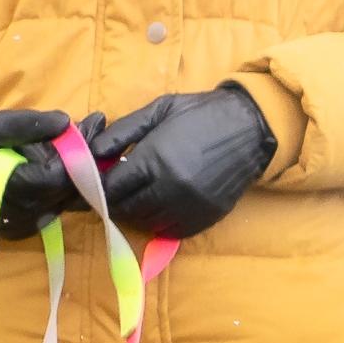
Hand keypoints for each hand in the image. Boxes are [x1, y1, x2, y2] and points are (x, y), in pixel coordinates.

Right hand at [0, 109, 77, 237]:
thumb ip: (28, 125)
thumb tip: (66, 122)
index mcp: (11, 190)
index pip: (60, 179)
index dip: (78, 157)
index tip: (89, 130)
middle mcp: (21, 214)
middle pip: (69, 191)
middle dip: (83, 160)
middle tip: (92, 129)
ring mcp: (23, 226)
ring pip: (65, 200)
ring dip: (75, 172)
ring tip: (80, 139)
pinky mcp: (24, 229)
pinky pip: (53, 208)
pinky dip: (61, 185)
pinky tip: (63, 160)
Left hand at [89, 84, 276, 239]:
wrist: (251, 126)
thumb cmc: (201, 113)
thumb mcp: (157, 110)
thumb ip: (121, 132)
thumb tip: (92, 153)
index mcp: (155, 160)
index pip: (110, 188)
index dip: (98, 186)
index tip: (98, 181)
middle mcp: (171, 188)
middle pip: (125, 210)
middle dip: (114, 202)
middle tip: (116, 190)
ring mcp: (191, 206)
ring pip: (147, 223)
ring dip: (136, 213)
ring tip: (138, 197)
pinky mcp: (207, 217)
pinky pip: (172, 231)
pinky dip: (161, 223)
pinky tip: (161, 206)